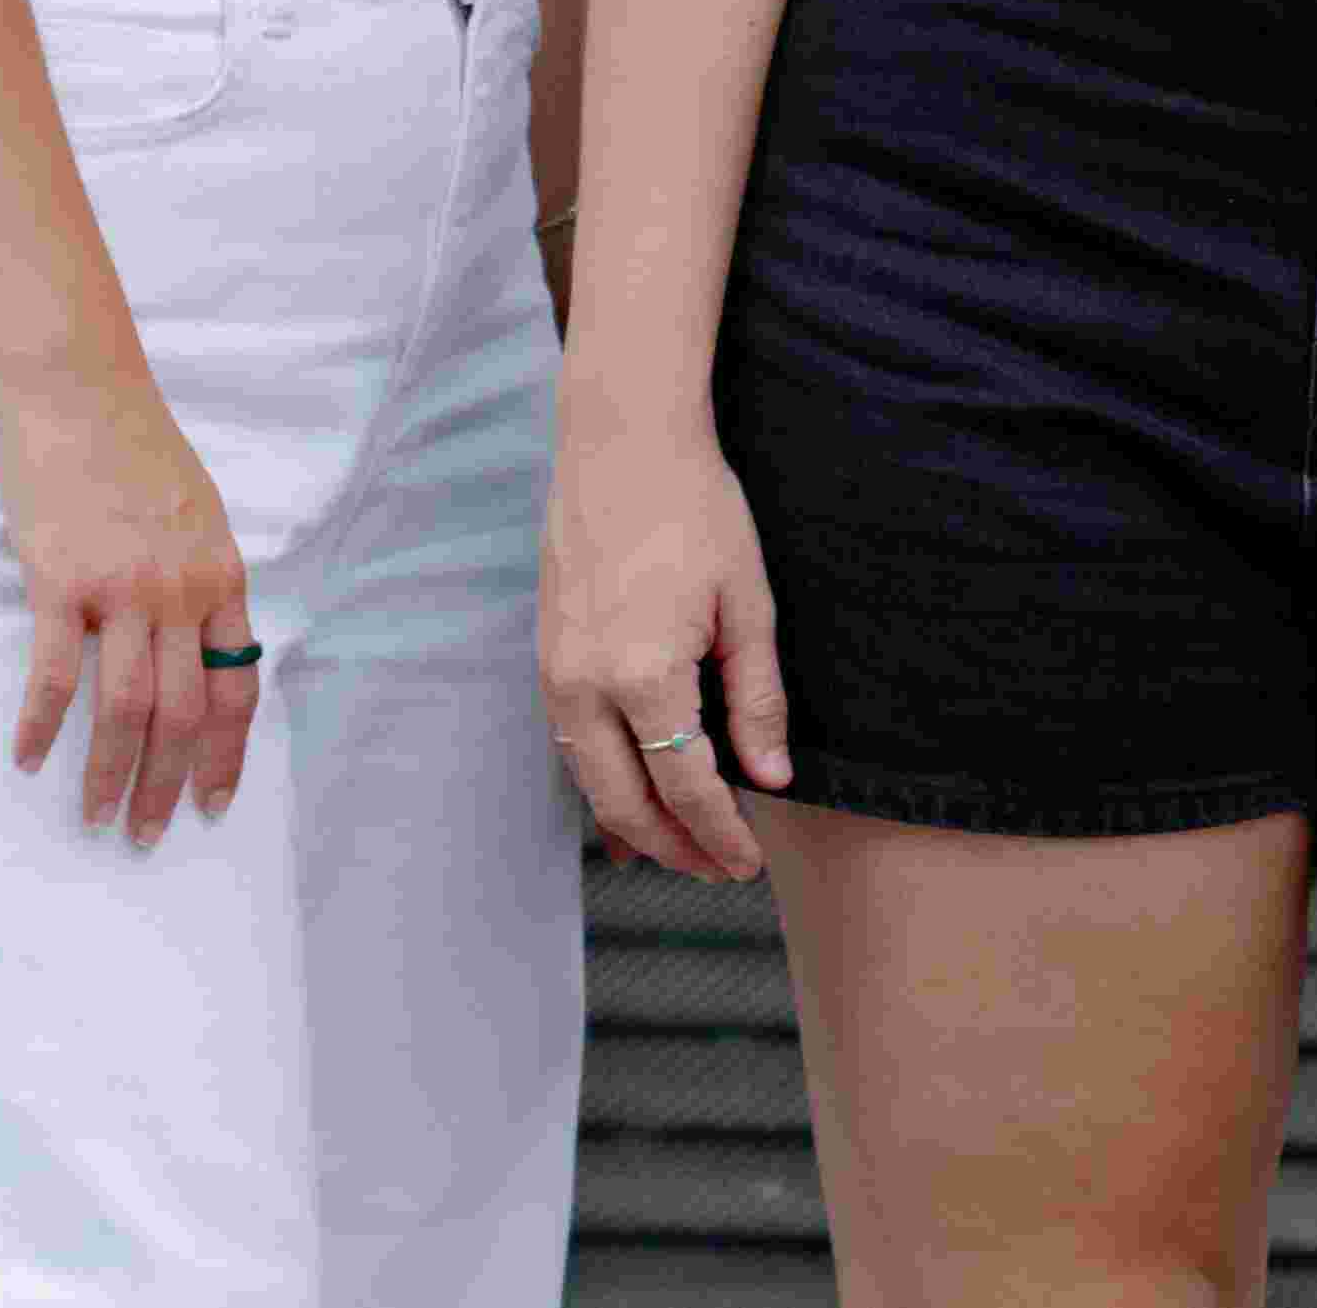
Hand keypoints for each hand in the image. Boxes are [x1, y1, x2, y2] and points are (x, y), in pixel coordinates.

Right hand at [0, 359, 260, 844]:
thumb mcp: (196, 514)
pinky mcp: (60, 581)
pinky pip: (56, 673)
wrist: (78, 385)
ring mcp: (123, 588)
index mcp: (222, 578)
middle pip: (185, 713)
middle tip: (146, 835)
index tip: (214, 803)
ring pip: (126, 709)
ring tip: (95, 818)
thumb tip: (198, 644)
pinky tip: (26, 756)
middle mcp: (183, 591)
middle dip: (168, 784)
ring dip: (111, 774)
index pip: (238, 687)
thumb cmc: (133, 446)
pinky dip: (41, 724)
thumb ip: (200, 580)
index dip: (226, 754)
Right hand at [542, 408, 794, 881]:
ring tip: (682, 849)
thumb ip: (756, 697)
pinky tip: (629, 801)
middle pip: (625, 803)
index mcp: (642, 677)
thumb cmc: (697, 511)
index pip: (685, 787)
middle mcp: (583, 688)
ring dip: (635, 823)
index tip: (748, 863)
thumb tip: (770, 779)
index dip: (719, 834)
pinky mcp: (546, 657)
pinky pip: (572, 744)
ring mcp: (554, 674)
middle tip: (719, 872)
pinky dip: (602, 782)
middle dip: (674, 848)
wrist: (621, 445)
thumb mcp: (748, 602)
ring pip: (589, 780)